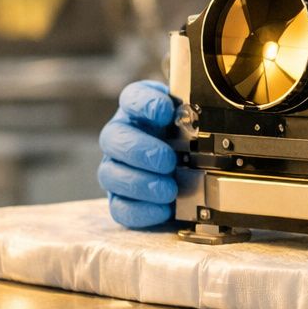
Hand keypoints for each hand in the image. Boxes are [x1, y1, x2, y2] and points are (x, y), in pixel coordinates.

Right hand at [98, 80, 177, 228]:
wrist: (186, 168)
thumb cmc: (184, 140)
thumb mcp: (190, 120)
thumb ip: (190, 115)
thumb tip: (197, 118)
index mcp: (137, 112)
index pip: (132, 99)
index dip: (145, 104)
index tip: (166, 112)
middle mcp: (121, 138)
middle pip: (113, 138)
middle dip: (141, 151)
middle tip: (167, 161)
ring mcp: (115, 169)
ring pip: (110, 174)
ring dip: (140, 183)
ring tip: (169, 189)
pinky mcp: (120, 198)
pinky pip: (119, 207)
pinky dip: (142, 210)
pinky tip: (164, 207)